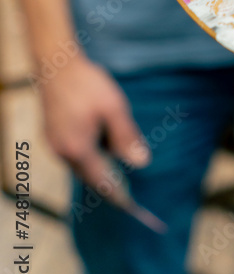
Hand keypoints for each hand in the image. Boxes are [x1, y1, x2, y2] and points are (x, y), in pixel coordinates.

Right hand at [40, 53, 149, 191]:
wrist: (56, 65)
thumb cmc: (88, 85)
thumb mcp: (115, 109)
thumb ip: (127, 138)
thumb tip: (141, 163)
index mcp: (79, 149)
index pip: (101, 182)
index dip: (117, 196)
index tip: (131, 208)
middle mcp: (63, 152)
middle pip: (90, 176)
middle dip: (108, 183)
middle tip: (128, 192)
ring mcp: (54, 144)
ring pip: (80, 165)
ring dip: (98, 167)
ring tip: (116, 167)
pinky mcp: (51, 135)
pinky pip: (72, 153)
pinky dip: (88, 154)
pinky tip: (99, 143)